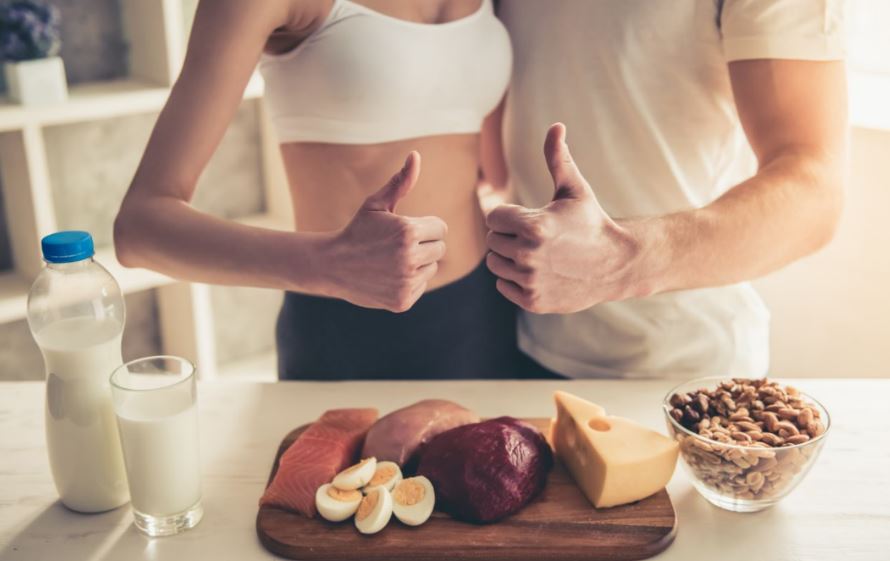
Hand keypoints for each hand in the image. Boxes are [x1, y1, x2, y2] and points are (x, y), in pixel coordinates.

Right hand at [323, 152, 447, 311]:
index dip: (425, 227)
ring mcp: (406, 281)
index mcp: (408, 231)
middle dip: (424, 244)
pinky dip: (410, 281)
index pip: (441, 228)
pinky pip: (422, 285)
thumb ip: (401, 182)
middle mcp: (409, 258)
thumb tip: (416, 155)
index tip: (405, 229)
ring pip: (432, 268)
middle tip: (398, 245)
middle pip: (440, 248)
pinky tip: (389, 275)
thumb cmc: (357, 230)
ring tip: (393, 259)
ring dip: (419, 263)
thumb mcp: (376, 204)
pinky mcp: (403, 300)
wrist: (331, 265)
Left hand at [485, 123, 640, 313]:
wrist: (616, 264)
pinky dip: (515, 279)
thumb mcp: (574, 190)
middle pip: (492, 241)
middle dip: (509, 236)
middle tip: (535, 237)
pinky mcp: (533, 300)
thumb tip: (556, 125)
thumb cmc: (591, 222)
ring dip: (509, 257)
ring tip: (535, 253)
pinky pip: (503, 285)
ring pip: (495, 264)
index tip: (529, 218)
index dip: (509, 216)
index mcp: (534, 226)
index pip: (493, 218)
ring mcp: (530, 281)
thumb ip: (558, 159)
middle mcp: (528, 255)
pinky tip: (538, 270)